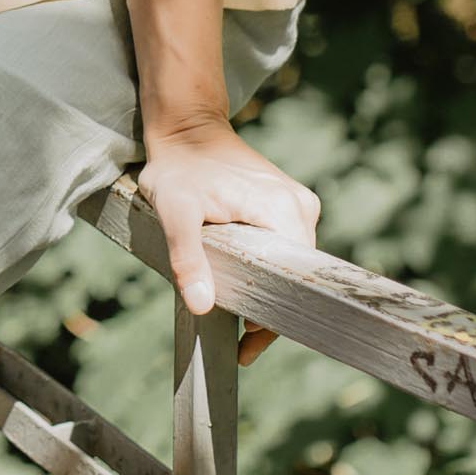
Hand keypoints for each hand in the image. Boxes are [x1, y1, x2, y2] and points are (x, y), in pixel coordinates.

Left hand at [133, 118, 320, 364]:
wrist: (187, 128)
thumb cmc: (179, 167)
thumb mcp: (174, 213)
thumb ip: (188, 259)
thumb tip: (203, 306)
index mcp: (282, 210)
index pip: (294, 278)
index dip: (274, 315)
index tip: (249, 342)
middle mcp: (300, 206)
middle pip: (296, 275)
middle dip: (270, 311)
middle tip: (241, 346)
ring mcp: (298, 204)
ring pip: (291, 264)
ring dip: (268, 291)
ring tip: (240, 323)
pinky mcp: (289, 204)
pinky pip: (285, 249)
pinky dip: (267, 270)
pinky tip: (245, 286)